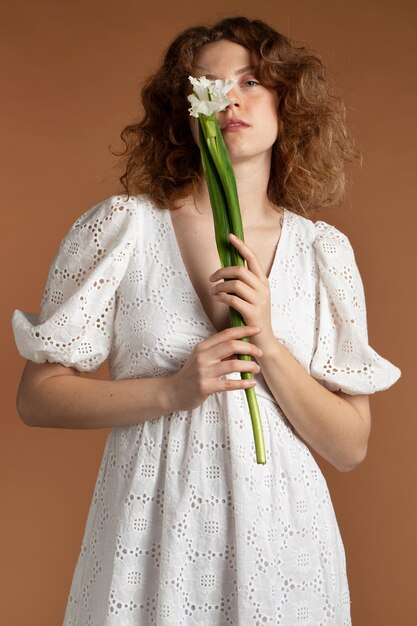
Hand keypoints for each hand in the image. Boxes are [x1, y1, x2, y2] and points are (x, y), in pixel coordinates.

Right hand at [169, 326, 262, 411]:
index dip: (243, 330)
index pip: (226, 334)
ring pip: (233, 364)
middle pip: (231, 346)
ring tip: (256, 369)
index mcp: (203, 347)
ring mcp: (204, 372)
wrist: (173, 392)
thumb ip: (221, 352)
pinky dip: (243, 383)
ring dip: (249, 366)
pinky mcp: (206, 387)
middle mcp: (203, 357)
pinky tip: (251, 383)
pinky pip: (229, 384)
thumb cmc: (192, 374)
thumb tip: (243, 346)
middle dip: (250, 347)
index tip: (257, 330)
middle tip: (260, 353)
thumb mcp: (203, 358)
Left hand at [208, 233, 273, 347]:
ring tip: (213, 292)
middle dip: (222, 272)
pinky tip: (218, 299)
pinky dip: (222, 297)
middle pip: (240, 270)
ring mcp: (259, 301)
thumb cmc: (253, 318)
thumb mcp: (252, 297)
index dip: (241, 246)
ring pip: (235, 284)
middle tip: (211, 279)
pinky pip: (232, 299)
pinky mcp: (252, 313)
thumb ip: (243, 284)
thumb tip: (226, 271)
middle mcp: (263, 289)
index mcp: (263, 282)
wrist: (264, 340)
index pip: (252, 259)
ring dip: (219, 286)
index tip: (230, 237)